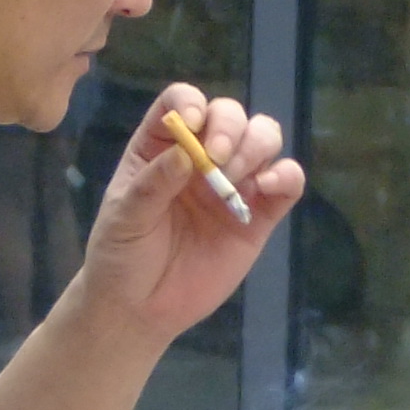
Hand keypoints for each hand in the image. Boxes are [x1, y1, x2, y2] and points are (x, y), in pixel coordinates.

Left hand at [72, 87, 304, 349]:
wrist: (142, 306)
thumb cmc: (122, 254)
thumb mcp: (126, 216)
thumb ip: (153, 183)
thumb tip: (184, 154)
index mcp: (160, 147)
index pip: (181, 102)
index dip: (191, 103)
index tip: (191, 126)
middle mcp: (200, 156)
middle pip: (230, 114)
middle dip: (230, 128)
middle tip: (218, 160)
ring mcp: (233, 184)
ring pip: (263, 139)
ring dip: (256, 147)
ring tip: (234, 180)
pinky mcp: (259, 216)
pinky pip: (286, 183)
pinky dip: (287, 176)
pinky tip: (270, 186)